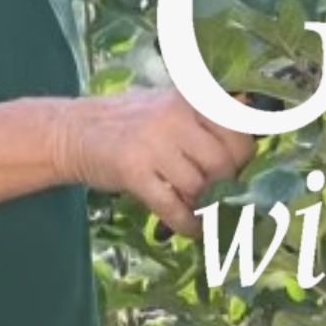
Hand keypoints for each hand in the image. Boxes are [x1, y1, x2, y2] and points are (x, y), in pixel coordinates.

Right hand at [49, 89, 255, 236]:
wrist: (74, 130)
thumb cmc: (132, 122)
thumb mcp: (171, 105)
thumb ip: (207, 119)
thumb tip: (251, 149)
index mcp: (190, 96)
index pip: (239, 130)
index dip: (242, 157)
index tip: (236, 170)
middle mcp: (175, 115)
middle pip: (224, 164)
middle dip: (224, 186)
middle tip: (217, 195)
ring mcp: (153, 142)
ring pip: (199, 187)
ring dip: (204, 208)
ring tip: (201, 213)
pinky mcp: (133, 171)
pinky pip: (173, 207)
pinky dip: (186, 224)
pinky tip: (189, 229)